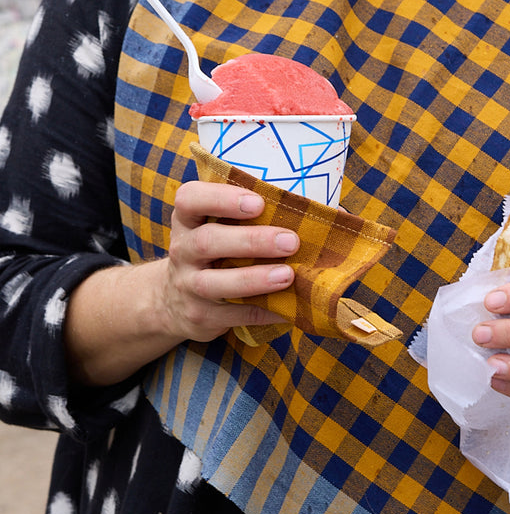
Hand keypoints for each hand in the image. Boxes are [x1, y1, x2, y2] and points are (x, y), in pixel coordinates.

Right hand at [67, 179, 301, 386]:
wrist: (173, 301)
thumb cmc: (216, 251)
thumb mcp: (219, 227)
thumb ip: (260, 215)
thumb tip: (333, 212)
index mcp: (188, 220)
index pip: (190, 199)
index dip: (221, 198)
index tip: (257, 202)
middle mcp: (183, 250)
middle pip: (208, 241)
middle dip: (251, 240)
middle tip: (291, 241)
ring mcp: (188, 286)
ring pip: (215, 283)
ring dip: (254, 279)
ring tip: (288, 275)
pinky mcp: (201, 316)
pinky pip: (234, 315)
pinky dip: (263, 312)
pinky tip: (288, 309)